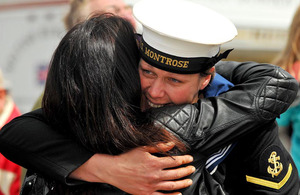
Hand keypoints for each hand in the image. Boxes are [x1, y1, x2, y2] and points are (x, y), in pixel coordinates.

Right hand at [70, 142, 194, 194]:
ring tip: (189, 180)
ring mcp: (151, 186)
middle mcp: (155, 175)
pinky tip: (179, 194)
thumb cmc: (127, 158)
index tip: (190, 158)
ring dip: (183, 183)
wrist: (114, 170)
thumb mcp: (142, 148)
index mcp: (155, 163)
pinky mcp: (146, 193)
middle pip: (176, 174)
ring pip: (172, 186)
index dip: (184, 160)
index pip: (175, 162)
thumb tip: (171, 144)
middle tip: (192, 169)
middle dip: (186, 171)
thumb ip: (159, 147)